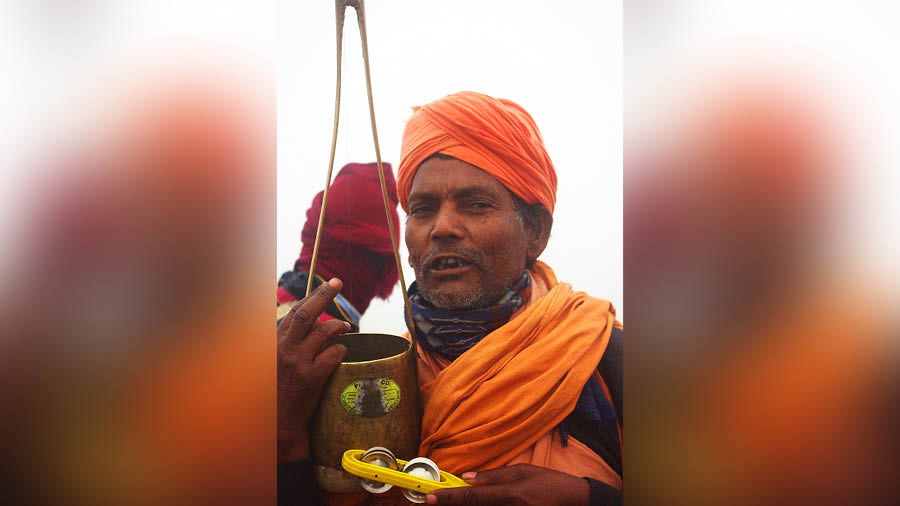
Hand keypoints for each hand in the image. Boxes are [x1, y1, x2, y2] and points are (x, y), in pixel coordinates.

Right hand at [277, 278, 349, 462]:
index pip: (293, 312)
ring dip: (338, 325)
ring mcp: (297, 363)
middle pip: (306, 314)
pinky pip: (333, 355)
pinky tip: (344, 351)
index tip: (324, 286)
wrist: (278, 423)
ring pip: (322, 331)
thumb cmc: (279, 390)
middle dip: (323, 295)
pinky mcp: (311, 378)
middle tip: (337, 282)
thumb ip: (289, 341)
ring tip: (347, 326)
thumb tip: (312, 319)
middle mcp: (283, 349)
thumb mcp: (276, 361)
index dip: (310, 297)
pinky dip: (341, 349)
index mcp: (274, 343)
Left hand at [427, 464, 589, 505]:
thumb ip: (494, 476)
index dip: (448, 499)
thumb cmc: (551, 484)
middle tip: (430, 504)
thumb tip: (467, 478)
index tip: (429, 498)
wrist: (576, 502)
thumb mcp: (524, 471)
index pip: (472, 498)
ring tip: (448, 503)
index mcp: (511, 494)